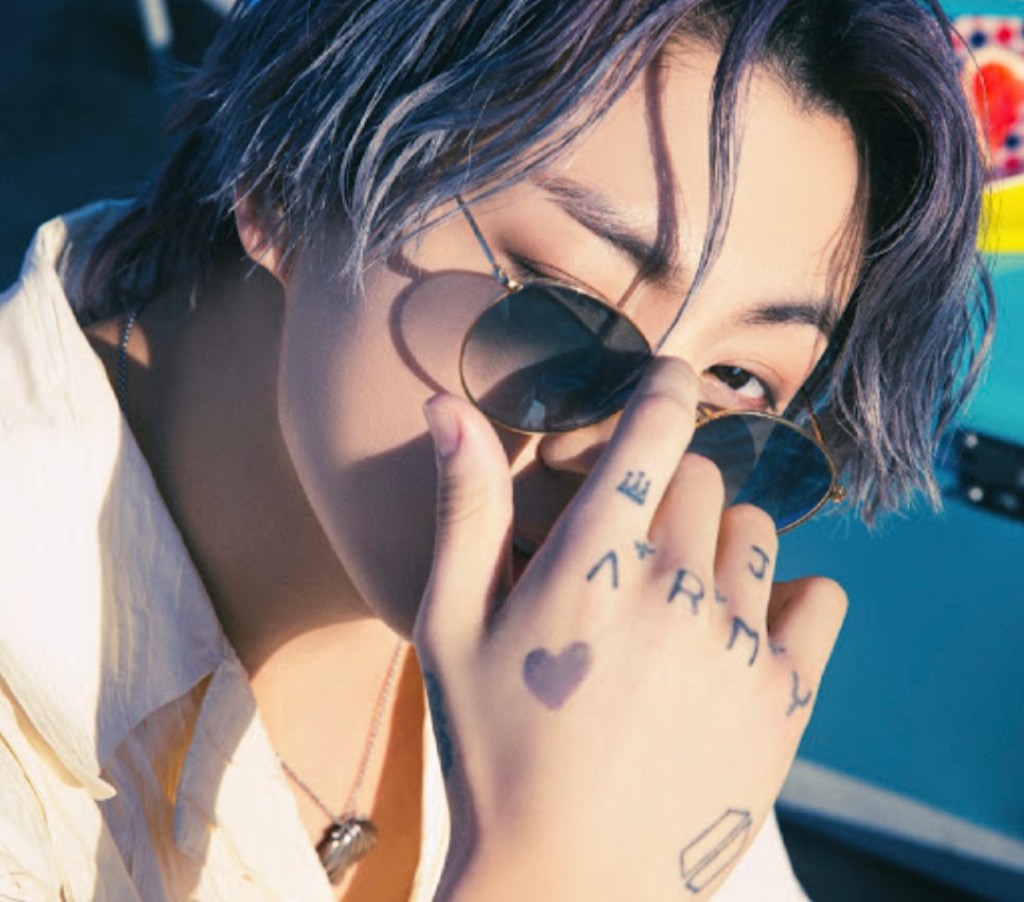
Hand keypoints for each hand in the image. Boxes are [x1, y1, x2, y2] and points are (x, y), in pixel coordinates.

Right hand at [415, 357, 845, 900]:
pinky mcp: (786, 697)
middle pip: (703, 480)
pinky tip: (736, 632)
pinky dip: (787, 598)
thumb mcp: (452, 628)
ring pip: (755, 534)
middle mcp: (676, 590)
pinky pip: (820, 597)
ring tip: (673, 600)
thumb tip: (445, 407)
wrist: (566, 882)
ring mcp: (740, 645)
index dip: (666, 384)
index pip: (655, 427)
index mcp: (592, 564)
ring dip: (719, 545)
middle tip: (629, 545)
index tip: (668, 376)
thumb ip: (464, 510)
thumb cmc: (492, 748)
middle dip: (668, 492)